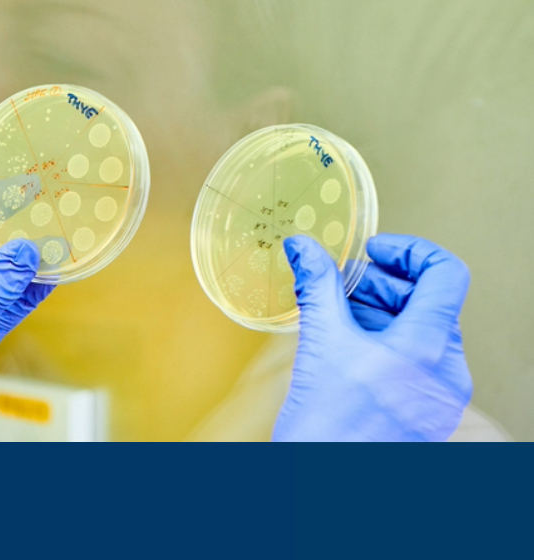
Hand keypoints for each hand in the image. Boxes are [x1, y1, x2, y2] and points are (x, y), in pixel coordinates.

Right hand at [273, 234, 471, 441]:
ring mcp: (439, 396)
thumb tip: (304, 247)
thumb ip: (316, 287)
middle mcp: (446, 371)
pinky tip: (346, 349)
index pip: (445, 272)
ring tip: (337, 316)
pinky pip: (415, 362)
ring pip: (420, 332)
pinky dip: (385, 343)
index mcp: (428, 347)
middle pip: (429, 301)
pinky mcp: (425, 412)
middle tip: (342, 284)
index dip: (408, 251)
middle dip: (383, 284)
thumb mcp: (319, 345)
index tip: (372, 252)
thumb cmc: (327, 432)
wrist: (325, 491)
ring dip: (380, 313)